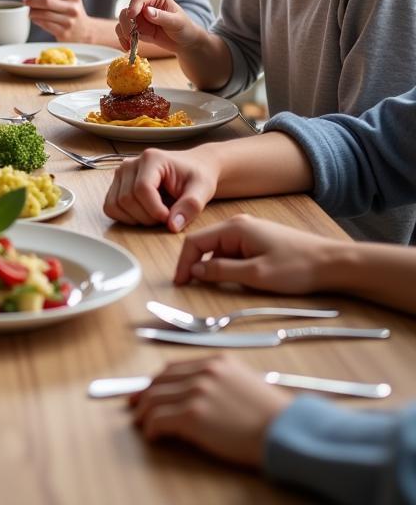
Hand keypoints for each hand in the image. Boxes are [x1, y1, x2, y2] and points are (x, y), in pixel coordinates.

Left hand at [24, 0, 91, 40]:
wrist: (85, 32)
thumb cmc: (72, 13)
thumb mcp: (70, 0)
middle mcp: (72, 8)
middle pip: (47, 1)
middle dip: (33, 0)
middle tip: (26, 1)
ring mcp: (68, 22)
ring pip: (43, 14)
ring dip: (33, 12)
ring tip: (30, 11)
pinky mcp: (63, 33)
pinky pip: (44, 24)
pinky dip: (36, 20)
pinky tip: (35, 18)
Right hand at [103, 147, 216, 231]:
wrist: (192, 169)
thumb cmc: (197, 176)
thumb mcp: (203, 189)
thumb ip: (190, 206)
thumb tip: (172, 226)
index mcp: (151, 158)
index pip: (141, 189)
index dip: (154, 210)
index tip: (170, 218)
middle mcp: (130, 163)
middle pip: (127, 199)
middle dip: (147, 216)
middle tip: (166, 217)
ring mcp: (120, 173)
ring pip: (115, 204)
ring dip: (135, 218)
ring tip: (155, 215)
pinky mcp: (116, 184)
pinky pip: (110, 207)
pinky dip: (125, 217)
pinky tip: (144, 214)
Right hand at [117, 0, 203, 55]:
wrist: (184, 42)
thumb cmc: (184, 28)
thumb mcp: (177, 22)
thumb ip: (162, 16)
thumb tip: (146, 11)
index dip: (134, 6)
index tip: (131, 16)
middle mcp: (144, 4)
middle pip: (127, 10)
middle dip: (127, 23)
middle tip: (131, 35)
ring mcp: (139, 17)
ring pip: (122, 21)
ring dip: (124, 32)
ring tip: (130, 43)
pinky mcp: (136, 28)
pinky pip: (123, 32)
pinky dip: (123, 39)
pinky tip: (128, 47)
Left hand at [131, 356, 290, 468]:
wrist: (285, 432)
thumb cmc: (273, 416)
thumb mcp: (245, 383)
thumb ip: (219, 381)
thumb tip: (196, 393)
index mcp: (216, 361)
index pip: (174, 367)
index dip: (157, 380)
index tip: (148, 389)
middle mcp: (204, 371)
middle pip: (161, 380)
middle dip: (144, 393)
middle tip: (135, 405)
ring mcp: (197, 391)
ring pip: (155, 398)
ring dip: (144, 412)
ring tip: (141, 423)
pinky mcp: (193, 414)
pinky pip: (160, 419)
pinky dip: (151, 427)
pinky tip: (152, 435)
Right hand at [174, 214, 339, 291]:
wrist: (334, 264)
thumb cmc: (297, 267)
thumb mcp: (255, 275)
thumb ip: (221, 271)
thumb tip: (195, 271)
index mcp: (234, 228)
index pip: (195, 241)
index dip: (184, 263)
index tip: (180, 283)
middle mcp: (239, 225)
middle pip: (206, 245)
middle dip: (198, 266)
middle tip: (194, 288)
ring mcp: (250, 232)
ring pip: (221, 251)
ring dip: (217, 268)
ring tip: (225, 287)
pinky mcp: (260, 241)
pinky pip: (235, 253)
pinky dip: (231, 267)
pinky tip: (242, 280)